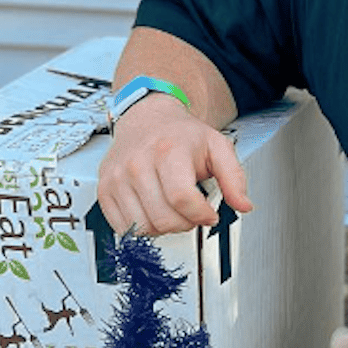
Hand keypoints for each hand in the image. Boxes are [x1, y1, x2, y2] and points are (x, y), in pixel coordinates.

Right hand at [96, 94, 253, 235]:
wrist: (147, 119)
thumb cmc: (181, 135)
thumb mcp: (217, 147)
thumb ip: (234, 177)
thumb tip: (243, 205)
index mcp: (168, 151)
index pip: (182, 199)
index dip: (201, 215)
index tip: (209, 214)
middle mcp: (138, 164)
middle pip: (163, 218)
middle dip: (185, 223)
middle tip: (191, 211)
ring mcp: (117, 178)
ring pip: (143, 227)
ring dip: (163, 227)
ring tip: (171, 208)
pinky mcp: (104, 189)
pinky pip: (122, 228)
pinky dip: (141, 226)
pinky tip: (152, 209)